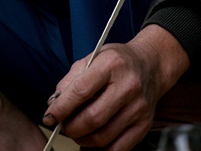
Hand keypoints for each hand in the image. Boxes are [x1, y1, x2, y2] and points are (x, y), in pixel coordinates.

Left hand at [43, 25, 189, 150]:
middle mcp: (127, 86)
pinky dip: (100, 150)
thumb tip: (53, 104)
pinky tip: (91, 143)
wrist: (151, 65)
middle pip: (92, 118)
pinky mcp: (144, 124)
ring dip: (82, 139)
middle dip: (71, 127)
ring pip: (103, 136)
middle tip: (63, 126)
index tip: (49, 116)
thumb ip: (71, 79)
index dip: (61, 107)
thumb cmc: (118, 61)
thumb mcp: (93, 57)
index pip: (81, 90)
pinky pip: (118, 148)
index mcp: (111, 64)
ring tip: (76, 132)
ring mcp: (138, 107)